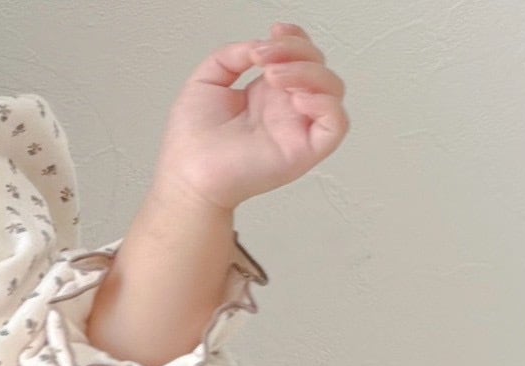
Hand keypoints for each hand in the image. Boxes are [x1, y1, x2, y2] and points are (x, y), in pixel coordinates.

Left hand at [155, 22, 349, 214]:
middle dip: (296, 49)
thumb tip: (260, 45)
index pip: (301, 56)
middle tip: (264, 57)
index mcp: (268, 94)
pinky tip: (296, 98)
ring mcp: (297, 130)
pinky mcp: (303, 152)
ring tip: (273, 76)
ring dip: (308, 71)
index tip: (273, 32)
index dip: (296, 37)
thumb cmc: (191, 141)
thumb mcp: (208, 79)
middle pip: (318, 65)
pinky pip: (337, 124)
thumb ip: (234, 54)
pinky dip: (325, 103)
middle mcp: (286, 110)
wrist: (186, 174)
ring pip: (333, 88)